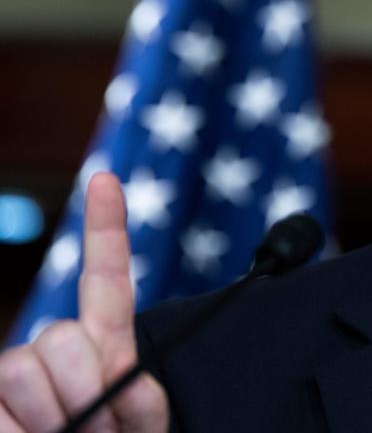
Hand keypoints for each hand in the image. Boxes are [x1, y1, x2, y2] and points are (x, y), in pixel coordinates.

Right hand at [0, 173, 168, 431]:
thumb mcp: (142, 429)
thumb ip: (143, 405)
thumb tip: (126, 381)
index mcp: (103, 344)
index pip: (106, 278)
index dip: (105, 227)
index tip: (107, 179)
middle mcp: (51, 348)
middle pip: (58, 339)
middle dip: (83, 389)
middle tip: (96, 432)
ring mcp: (12, 374)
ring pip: (20, 370)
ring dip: (50, 419)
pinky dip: (15, 431)